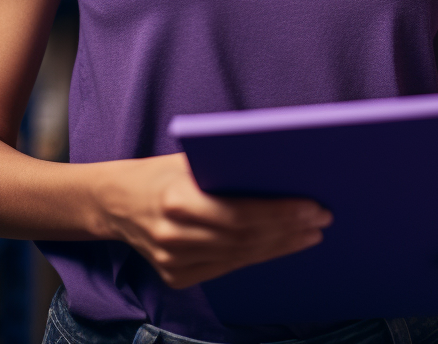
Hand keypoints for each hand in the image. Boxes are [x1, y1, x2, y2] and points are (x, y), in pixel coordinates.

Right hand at [94, 152, 331, 288]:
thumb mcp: (191, 159)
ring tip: (310, 234)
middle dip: (289, 230)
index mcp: (179, 201)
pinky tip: (279, 246)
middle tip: (322, 220)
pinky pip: (226, 267)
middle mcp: (175, 236)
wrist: (116, 202)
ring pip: (240, 257)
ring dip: (280, 247)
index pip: (243, 214)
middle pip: (246, 238)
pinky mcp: (176, 278)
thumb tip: (283, 167)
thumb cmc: (162, 171)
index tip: (314, 207)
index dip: (282, 213)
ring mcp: (174, 262)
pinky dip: (256, 257)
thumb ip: (228, 167)